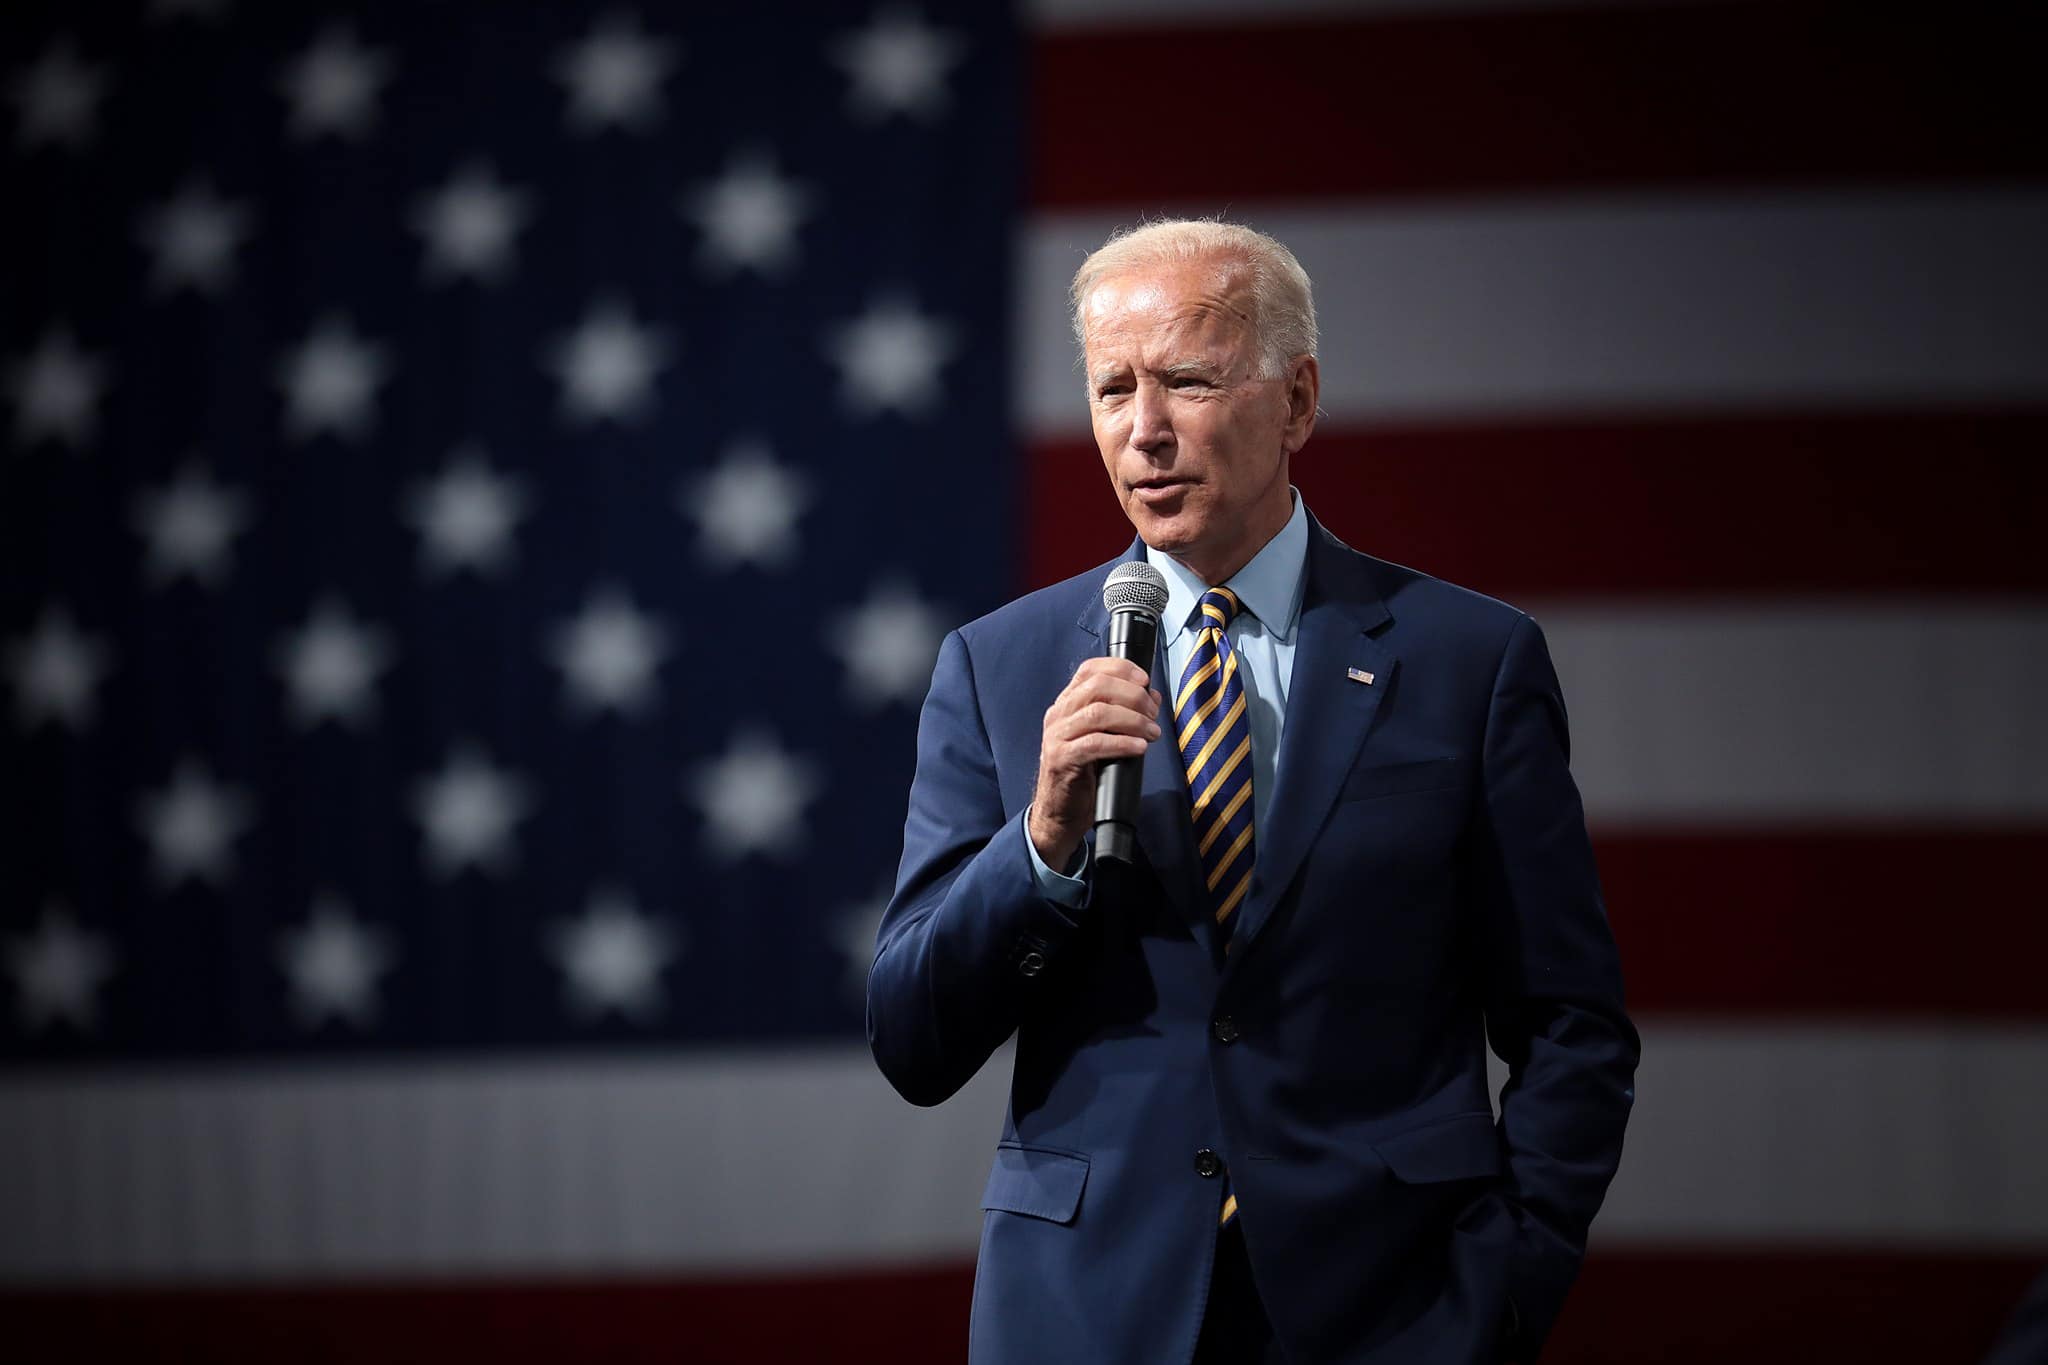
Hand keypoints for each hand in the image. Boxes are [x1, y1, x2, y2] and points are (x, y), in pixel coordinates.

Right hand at [1028, 658, 1160, 871]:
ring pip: (1098, 712)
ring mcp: (1056, 736)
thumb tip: (1152, 696)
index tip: (1145, 680)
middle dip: (1133, 696)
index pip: (1090, 670)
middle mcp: (1058, 714)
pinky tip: (1139, 748)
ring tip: (1151, 732)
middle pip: (1097, 687)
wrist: (1060, 811)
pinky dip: (1122, 743)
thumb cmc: (1084, 772)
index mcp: (1067, 703)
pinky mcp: (1061, 759)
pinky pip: (1095, 743)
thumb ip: (1122, 714)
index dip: (1121, 669)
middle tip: (1153, 712)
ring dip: (1132, 720)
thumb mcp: (1103, 736)